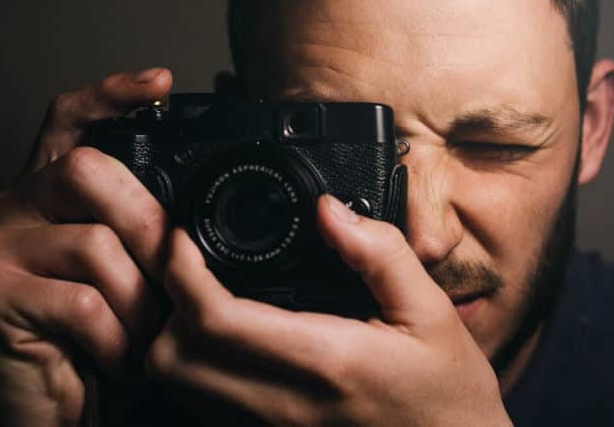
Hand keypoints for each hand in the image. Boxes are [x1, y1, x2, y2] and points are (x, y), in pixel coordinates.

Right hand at [0, 68, 172, 426]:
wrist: (60, 413)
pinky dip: (117, 338)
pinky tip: (118, 358)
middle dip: (151, 228)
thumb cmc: (101, 344)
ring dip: (141, 302)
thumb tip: (196, 200)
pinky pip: (83, 301)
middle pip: (89, 173)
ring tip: (143, 336)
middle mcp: (8, 208)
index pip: (69, 122)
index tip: (161, 83)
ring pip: (97, 244)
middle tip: (174, 282)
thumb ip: (142, 230)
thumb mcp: (131, 277)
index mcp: (45, 197)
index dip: (111, 95)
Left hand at [146, 194, 512, 426]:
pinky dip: (193, 366)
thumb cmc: (448, 394)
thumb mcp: (431, 311)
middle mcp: (285, 403)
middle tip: (186, 263)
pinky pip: (203, 405)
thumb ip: (380, 253)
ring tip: (200, 294)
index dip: (182, 271)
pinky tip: (223, 338)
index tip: (185, 237)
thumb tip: (330, 209)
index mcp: (325, 360)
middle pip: (173, 357)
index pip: (217, 319)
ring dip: (173, 336)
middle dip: (165, 302)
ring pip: (178, 387)